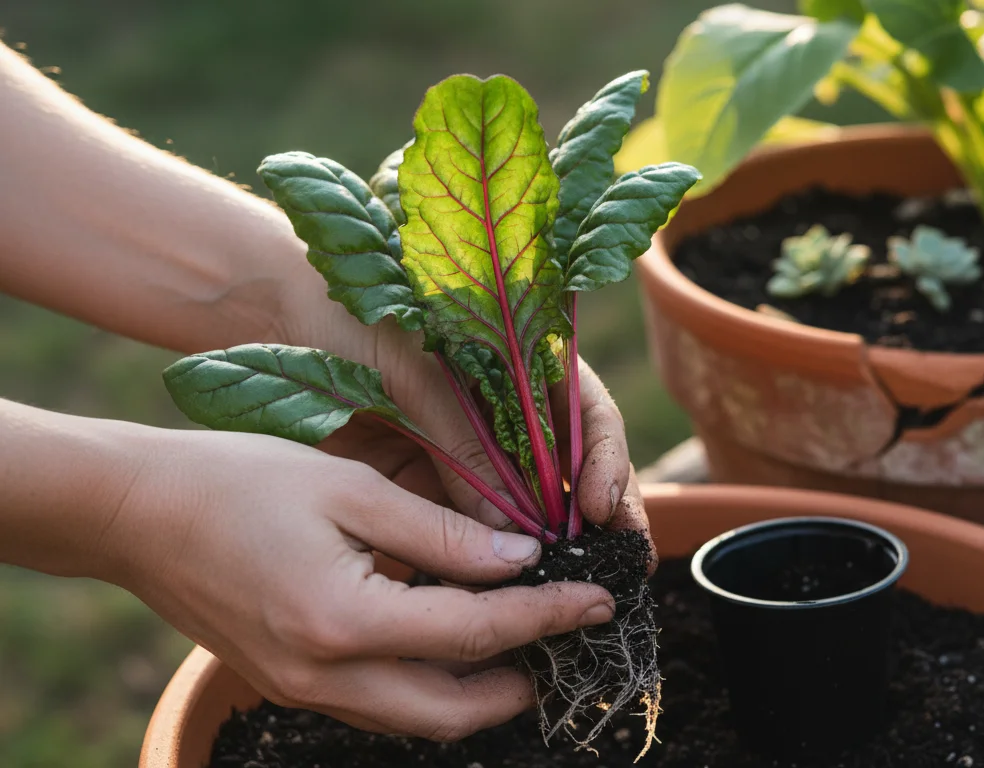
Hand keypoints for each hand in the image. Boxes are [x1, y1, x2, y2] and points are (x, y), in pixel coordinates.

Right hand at [107, 427, 616, 739]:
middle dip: (522, 681)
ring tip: (523, 640)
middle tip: (568, 635)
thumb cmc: (237, 482)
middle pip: (453, 712)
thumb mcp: (351, 490)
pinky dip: (429, 683)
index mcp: (345, 622)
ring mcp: (304, 690)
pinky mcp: (290, 684)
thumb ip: (442, 531)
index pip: (478, 632)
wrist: (134, 514)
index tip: (601, 600)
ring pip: (416, 718)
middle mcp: (325, 677)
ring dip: (478, 690)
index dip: (549, 616)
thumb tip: (521, 555)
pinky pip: (378, 703)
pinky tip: (453, 638)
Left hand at [268, 239, 650, 557]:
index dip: (603, 457)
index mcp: (520, 360)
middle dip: (600, 514)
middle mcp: (505, 410)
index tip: (597, 504)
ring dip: (549, 548)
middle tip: (618, 558)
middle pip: (571, 468)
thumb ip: (464, 445)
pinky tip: (501, 592)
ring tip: (566, 588)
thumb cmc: (352, 317)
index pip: (586, 411)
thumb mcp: (415, 372)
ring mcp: (468, 450)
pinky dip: (489, 561)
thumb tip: (512, 536)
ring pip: (526, 508)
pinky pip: (470, 529)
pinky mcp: (428, 483)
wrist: (270, 315)